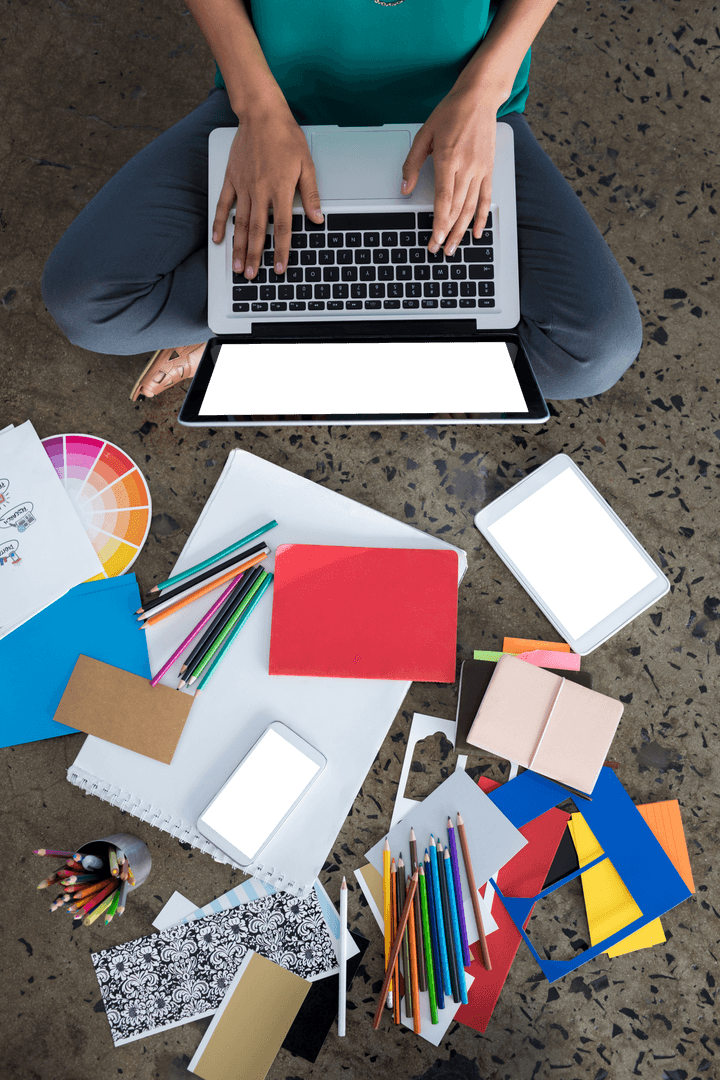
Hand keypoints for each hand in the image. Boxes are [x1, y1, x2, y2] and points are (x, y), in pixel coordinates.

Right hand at [211, 106, 323, 279]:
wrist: (261, 114)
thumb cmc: (285, 136)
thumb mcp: (306, 164)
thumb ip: (310, 194)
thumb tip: (319, 218)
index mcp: (279, 189)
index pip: (281, 228)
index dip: (280, 250)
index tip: (279, 268)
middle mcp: (260, 191)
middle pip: (257, 231)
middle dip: (254, 257)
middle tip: (251, 276)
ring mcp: (243, 186)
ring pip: (241, 223)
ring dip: (238, 247)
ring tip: (237, 266)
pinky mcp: (232, 179)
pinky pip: (224, 205)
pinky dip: (220, 223)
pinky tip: (218, 239)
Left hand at [400, 87, 497, 256]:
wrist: (479, 98)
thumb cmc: (450, 113)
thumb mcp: (424, 135)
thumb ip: (412, 165)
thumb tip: (404, 189)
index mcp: (448, 160)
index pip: (444, 200)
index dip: (439, 223)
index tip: (434, 239)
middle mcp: (466, 168)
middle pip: (457, 209)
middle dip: (447, 233)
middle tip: (439, 250)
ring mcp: (480, 170)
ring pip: (471, 208)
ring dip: (462, 231)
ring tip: (453, 247)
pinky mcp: (488, 170)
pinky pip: (486, 198)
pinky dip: (481, 217)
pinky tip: (477, 232)